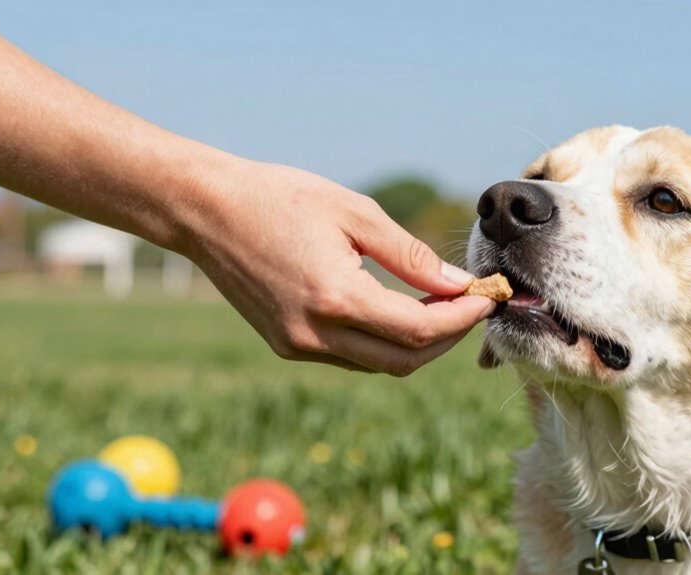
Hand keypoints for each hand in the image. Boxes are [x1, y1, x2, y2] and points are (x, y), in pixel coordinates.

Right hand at [179, 158, 493, 375]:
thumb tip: (457, 283)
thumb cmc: (279, 197)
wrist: (203, 210)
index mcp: (335, 297)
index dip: (462, 318)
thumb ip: (409, 254)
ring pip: (379, 364)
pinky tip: (399, 309)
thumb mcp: (353, 213)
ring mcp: (298, 345)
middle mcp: (315, 334)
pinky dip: (383, 341)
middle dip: (448, 337)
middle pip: (405, 360)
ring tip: (442, 305)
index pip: (420, 330)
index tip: (487, 296)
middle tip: (472, 305)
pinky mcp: (287, 345)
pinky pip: (351, 357)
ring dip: (418, 343)